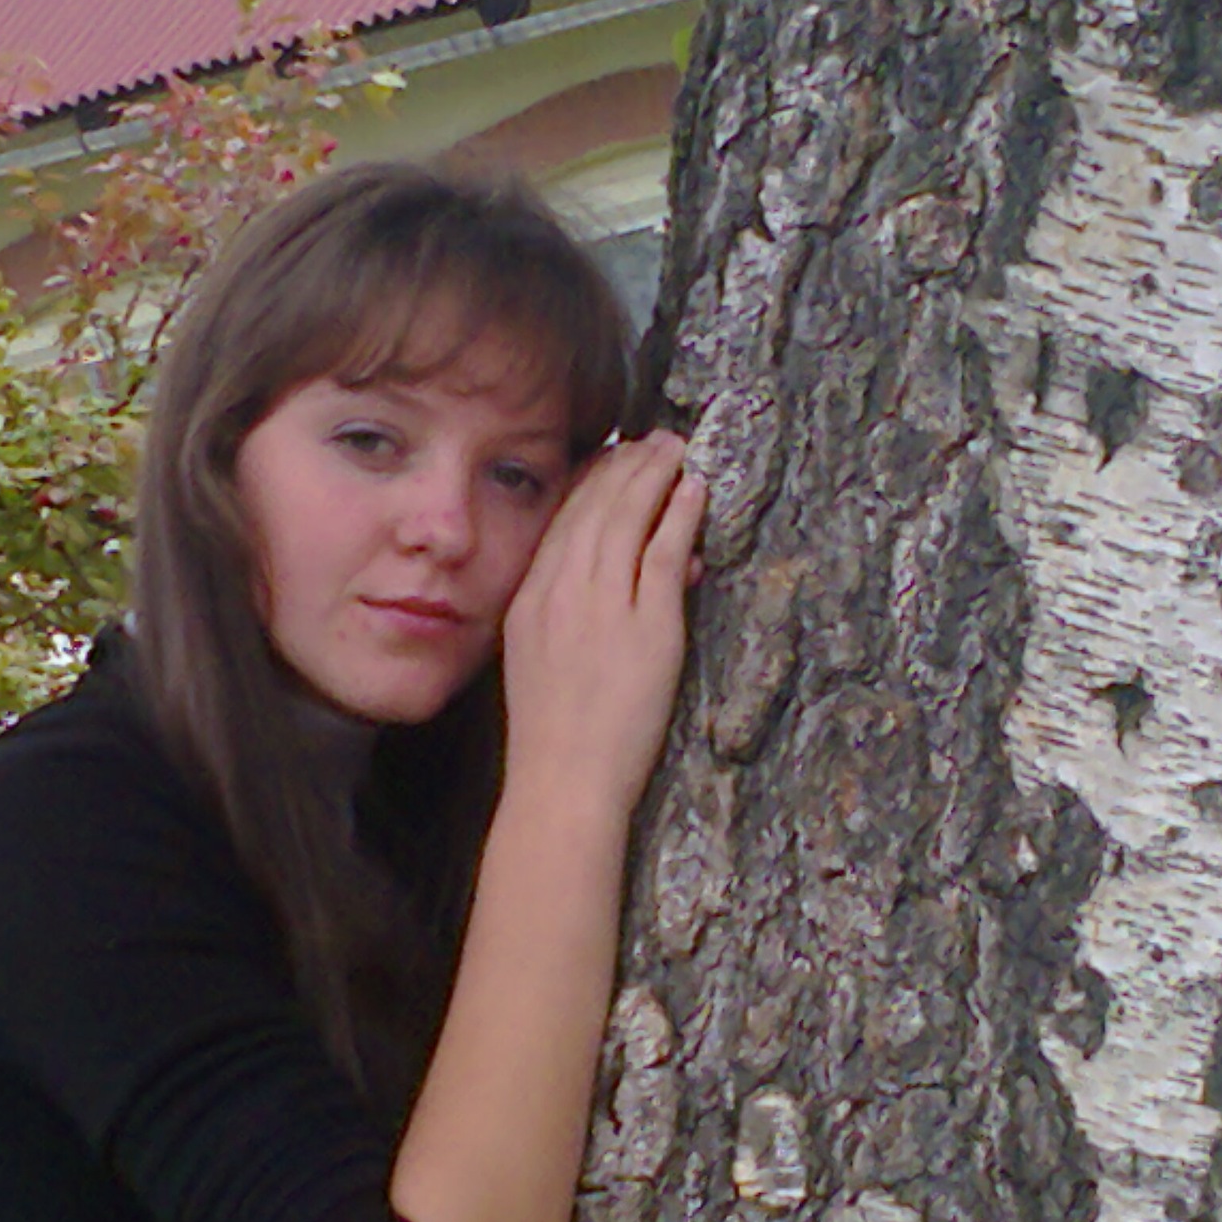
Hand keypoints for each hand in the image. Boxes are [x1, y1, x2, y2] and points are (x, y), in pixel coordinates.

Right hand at [501, 431, 706, 818]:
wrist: (562, 782)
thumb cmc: (555, 737)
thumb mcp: (541, 664)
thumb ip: (570, 617)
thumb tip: (612, 581)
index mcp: (528, 600)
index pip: (561, 521)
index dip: (590, 482)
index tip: (611, 457)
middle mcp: (560, 593)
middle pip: (592, 508)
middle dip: (624, 465)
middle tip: (650, 440)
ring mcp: (602, 607)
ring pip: (626, 519)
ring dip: (652, 476)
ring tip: (673, 449)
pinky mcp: (646, 627)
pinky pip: (663, 554)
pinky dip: (678, 516)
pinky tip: (692, 490)